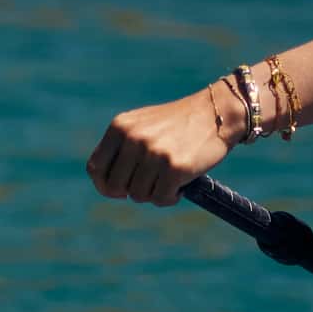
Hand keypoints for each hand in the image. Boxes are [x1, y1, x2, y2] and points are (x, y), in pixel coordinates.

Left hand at [86, 83, 233, 204]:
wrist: (217, 113)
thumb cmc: (178, 124)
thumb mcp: (142, 125)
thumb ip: (121, 148)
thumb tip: (104, 184)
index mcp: (120, 127)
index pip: (95, 168)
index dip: (104, 185)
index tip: (119, 191)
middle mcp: (133, 138)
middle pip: (115, 186)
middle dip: (131, 191)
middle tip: (151, 184)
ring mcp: (154, 153)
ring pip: (138, 195)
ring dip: (154, 194)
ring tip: (169, 179)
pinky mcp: (175, 167)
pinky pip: (161, 198)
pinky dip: (170, 198)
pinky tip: (180, 185)